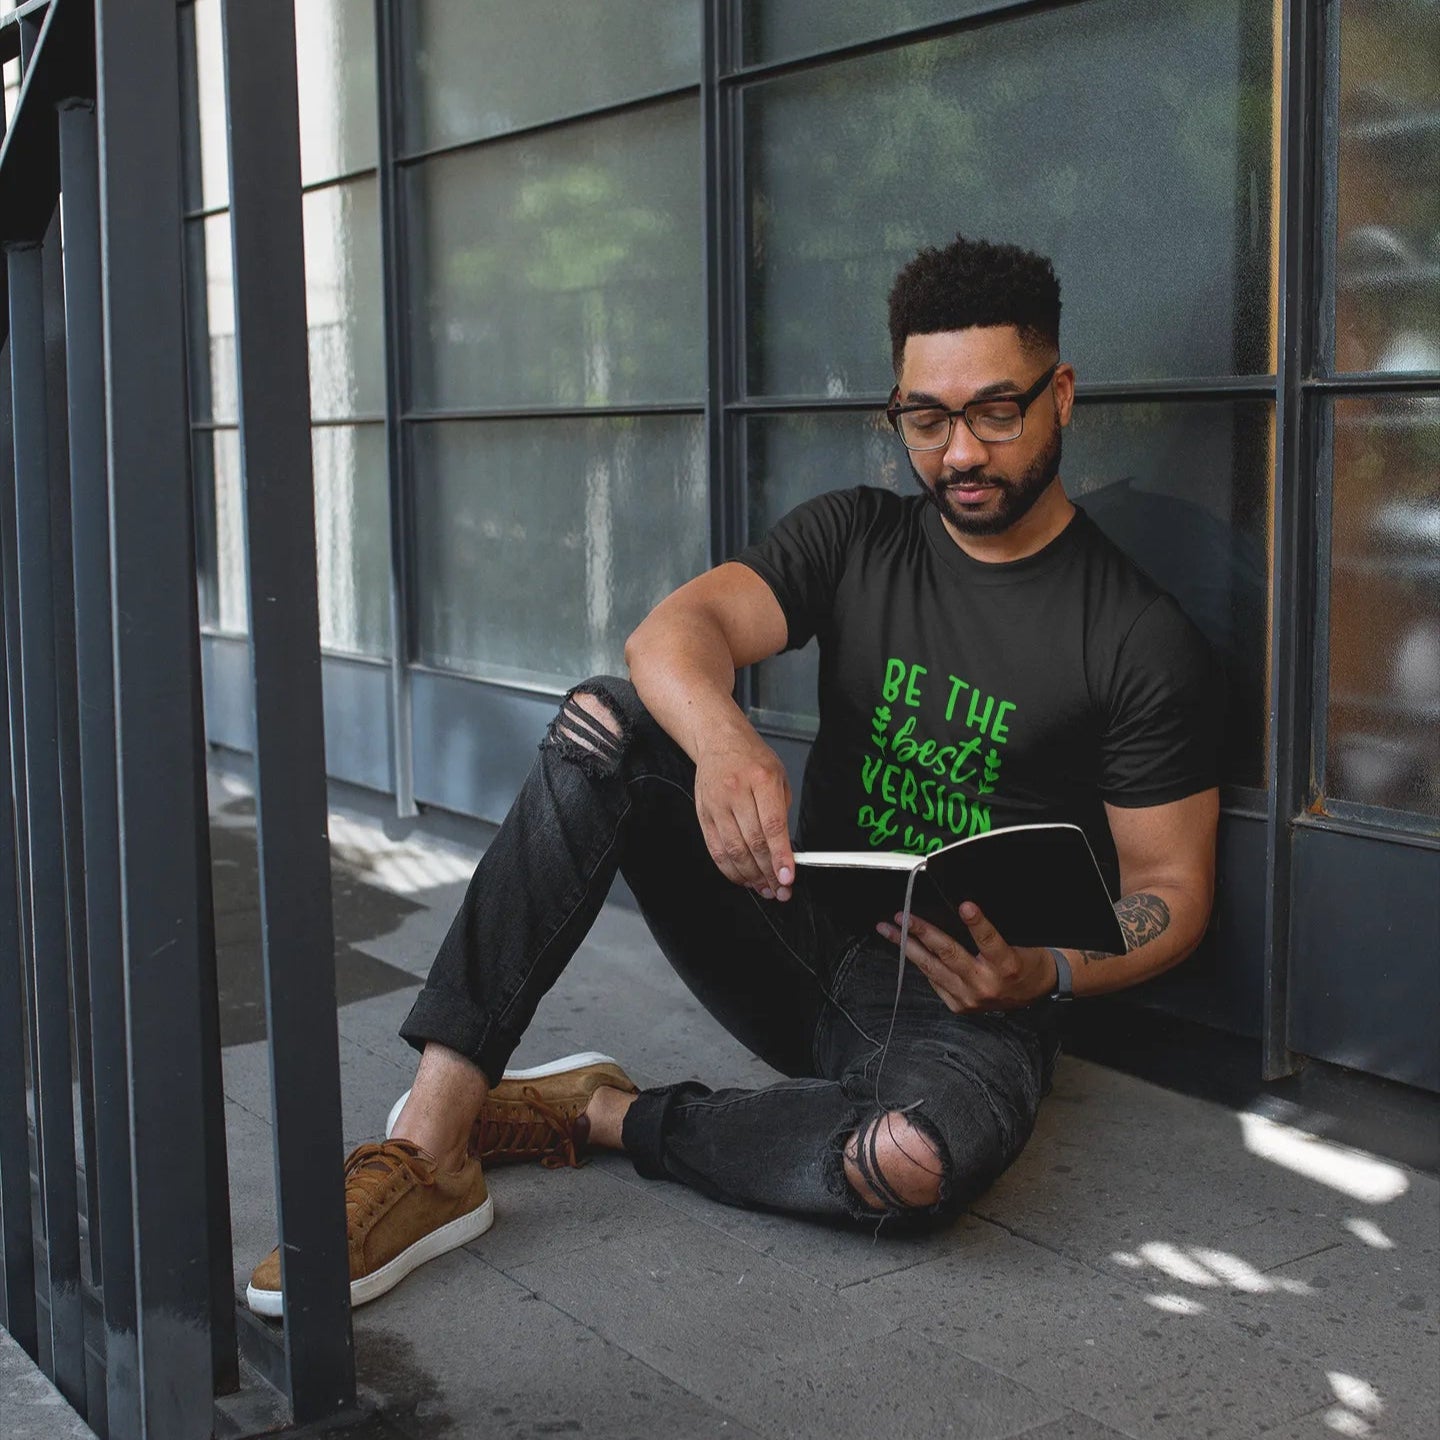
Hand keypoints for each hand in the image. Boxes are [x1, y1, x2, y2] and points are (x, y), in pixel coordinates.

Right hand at [693, 730, 795, 900]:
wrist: (718, 740)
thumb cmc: (752, 758)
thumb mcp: (779, 776)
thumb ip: (782, 812)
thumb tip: (785, 850)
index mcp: (762, 779)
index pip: (772, 825)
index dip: (780, 855)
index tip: (788, 876)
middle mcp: (736, 792)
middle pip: (753, 842)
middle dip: (769, 872)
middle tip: (780, 889)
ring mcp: (716, 804)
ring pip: (733, 850)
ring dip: (750, 875)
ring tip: (764, 887)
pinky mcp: (703, 814)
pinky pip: (715, 849)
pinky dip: (730, 869)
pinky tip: (743, 877)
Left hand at [875, 901, 1054, 1011]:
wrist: (1035, 993)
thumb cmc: (1025, 963)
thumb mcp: (1017, 943)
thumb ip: (989, 935)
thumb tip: (959, 911)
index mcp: (1006, 965)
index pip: (989, 940)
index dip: (977, 923)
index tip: (965, 906)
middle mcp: (986, 984)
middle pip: (949, 953)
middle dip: (922, 932)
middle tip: (902, 917)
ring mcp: (970, 998)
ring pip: (933, 968)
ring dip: (908, 947)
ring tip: (890, 931)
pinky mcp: (960, 1006)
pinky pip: (934, 981)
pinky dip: (921, 964)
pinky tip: (907, 950)